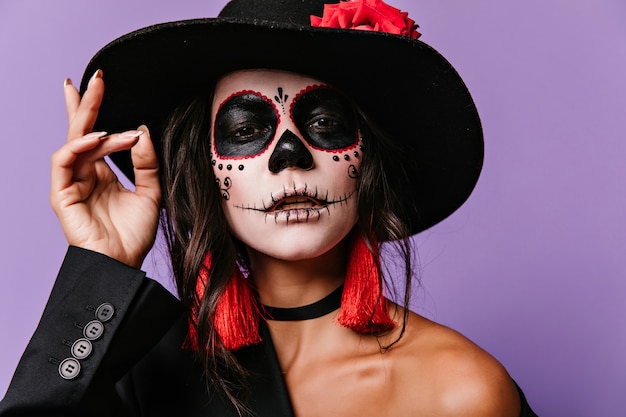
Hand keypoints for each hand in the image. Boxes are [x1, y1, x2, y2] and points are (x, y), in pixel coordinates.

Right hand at [50, 70, 160, 267]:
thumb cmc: (134, 235)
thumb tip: (142, 131)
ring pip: (76, 142)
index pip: (95, 134)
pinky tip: (100, 139)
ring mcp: (71, 183)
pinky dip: (80, 146)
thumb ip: (147, 163)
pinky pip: (64, 160)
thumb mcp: (151, 192)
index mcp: (102, 173)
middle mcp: (85, 174)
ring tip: (122, 132)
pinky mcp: (61, 194)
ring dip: (99, 130)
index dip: (96, 109)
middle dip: (87, 103)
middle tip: (97, 79)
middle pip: (80, 130)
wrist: (123, 264)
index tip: (102, 84)